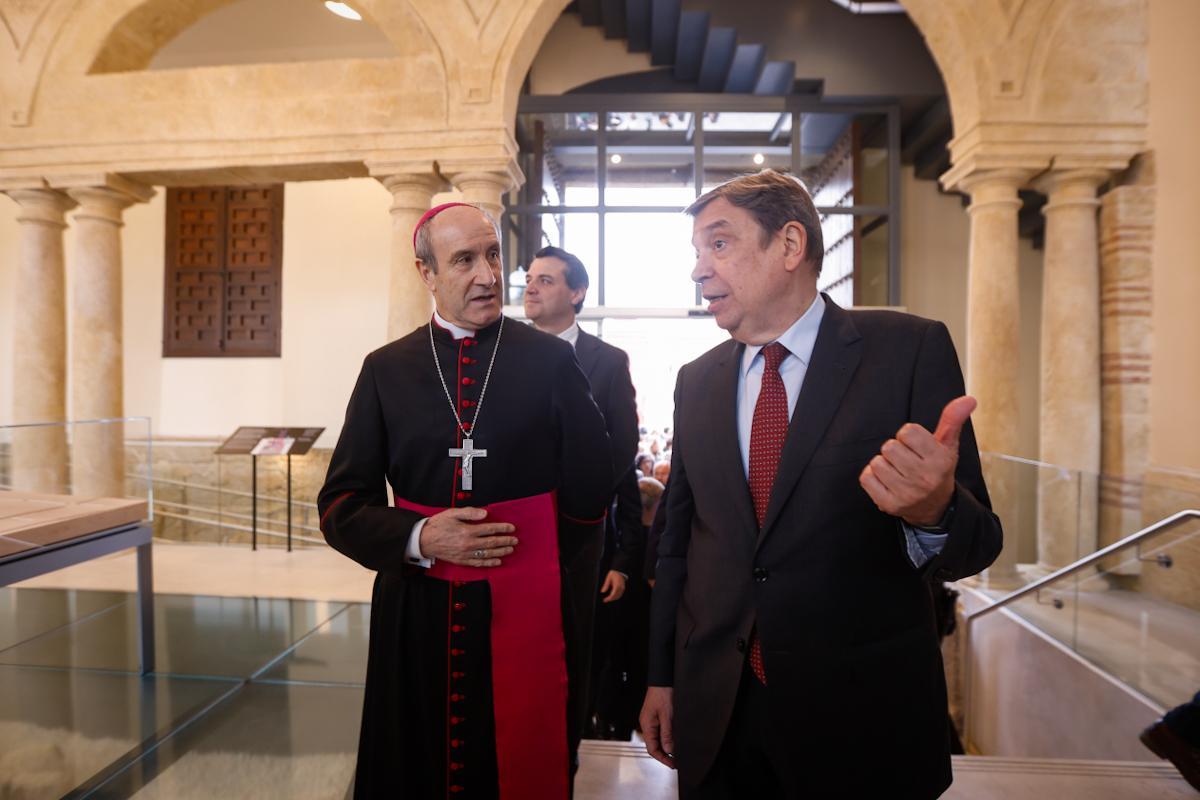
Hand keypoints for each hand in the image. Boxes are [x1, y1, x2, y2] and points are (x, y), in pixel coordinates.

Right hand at [418, 507, 517, 566]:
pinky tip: (497, 561)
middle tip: (514, 540)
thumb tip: (485, 513)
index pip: (490, 529)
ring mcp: (466, 554)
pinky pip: (479, 562)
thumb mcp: (452, 513)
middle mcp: (468, 544)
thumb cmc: (438, 525)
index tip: (511, 528)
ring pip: (488, 554)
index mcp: (467, 531)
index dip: (502, 528)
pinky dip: (489, 562)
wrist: (424, 540)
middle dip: (505, 541)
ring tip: (510, 549)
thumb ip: (470, 513)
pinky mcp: (462, 560)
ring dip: (501, 552)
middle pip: (492, 543)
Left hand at [600, 570, 626, 602]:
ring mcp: (622, 588)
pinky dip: (616, 597)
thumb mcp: (608, 578)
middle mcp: (620, 587)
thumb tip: (602, 592)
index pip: (613, 594)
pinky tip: (612, 597)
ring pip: (618, 596)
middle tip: (605, 600)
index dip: (608, 598)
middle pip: (615, 596)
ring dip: (613, 598)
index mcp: (617, 585)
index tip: (604, 600)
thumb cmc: (614, 574)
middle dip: (610, 599)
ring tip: (608, 599)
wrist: (620, 571)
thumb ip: (606, 585)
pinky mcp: (623, 588)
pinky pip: (620, 594)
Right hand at [640, 686, 675, 768]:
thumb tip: (668, 749)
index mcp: (647, 725)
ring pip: (658, 740)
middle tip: (676, 762)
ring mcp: (652, 721)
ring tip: (677, 753)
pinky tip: (674, 741)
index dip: (662, 758)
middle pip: (654, 746)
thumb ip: (667, 733)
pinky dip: (667, 739)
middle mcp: (648, 725)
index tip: (672, 764)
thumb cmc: (662, 693)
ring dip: (667, 747)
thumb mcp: (667, 715)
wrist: (663, 679)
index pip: (652, 748)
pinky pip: (661, 732)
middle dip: (665, 755)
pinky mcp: (657, 718)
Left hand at [859, 396, 975, 527]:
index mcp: (939, 460)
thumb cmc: (937, 468)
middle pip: (889, 446)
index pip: (907, 431)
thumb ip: (953, 419)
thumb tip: (968, 399)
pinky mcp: (889, 504)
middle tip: (906, 460)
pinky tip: (887, 482)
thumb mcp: (947, 445)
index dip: (908, 436)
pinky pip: (866, 478)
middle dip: (895, 450)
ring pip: (877, 462)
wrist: (934, 506)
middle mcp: (924, 477)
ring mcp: (906, 493)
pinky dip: (872, 477)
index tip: (916, 446)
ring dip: (883, 464)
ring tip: (898, 472)